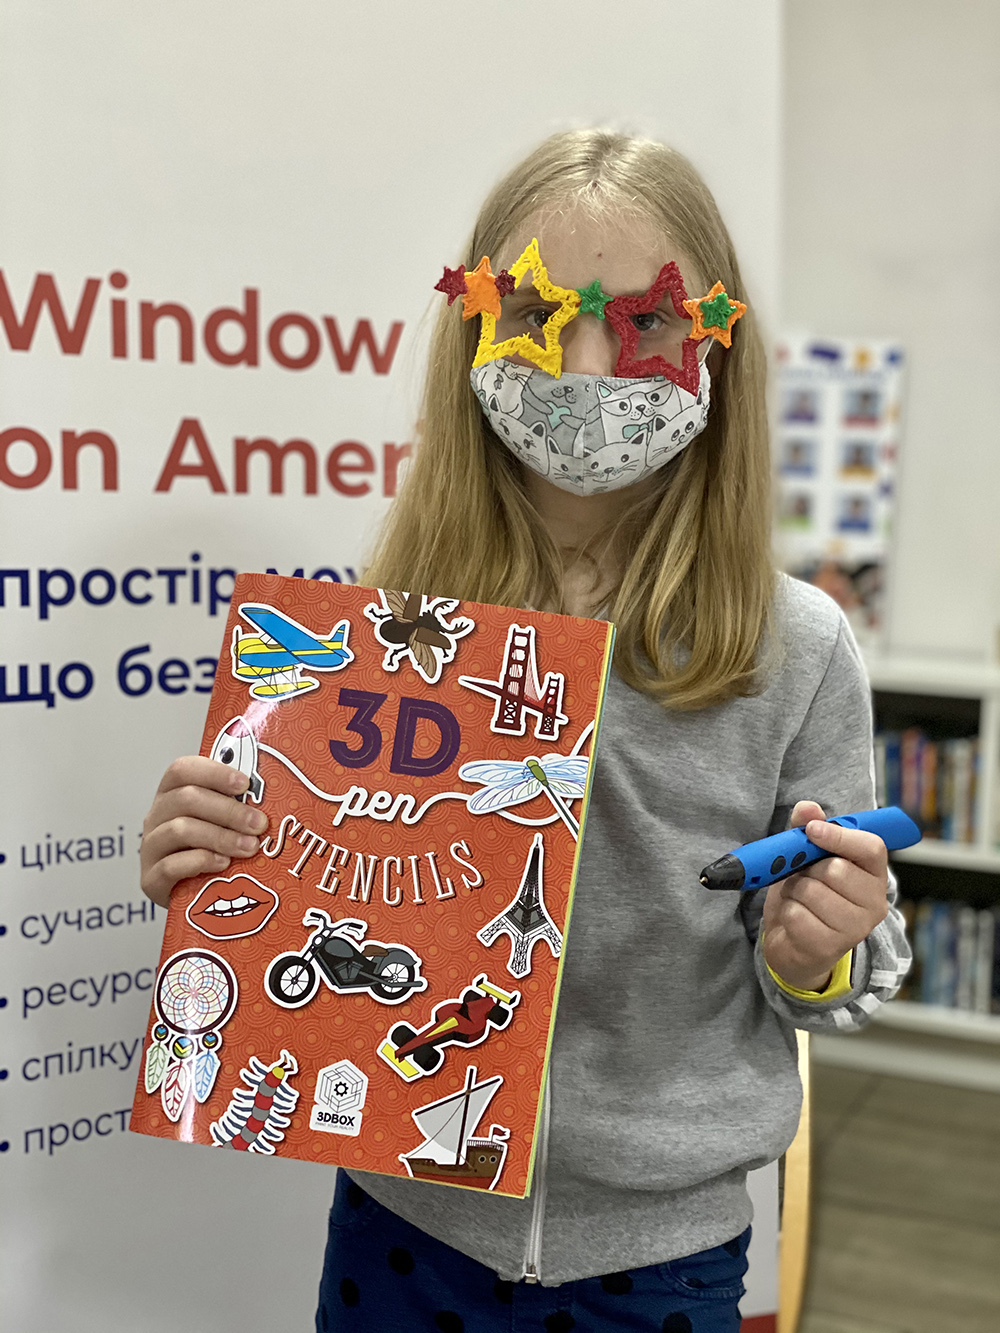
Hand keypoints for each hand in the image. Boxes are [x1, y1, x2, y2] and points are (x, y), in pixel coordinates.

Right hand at [140, 756, 268, 907]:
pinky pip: (171, 865)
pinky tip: (223, 863)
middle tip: (259, 824)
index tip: (244, 784)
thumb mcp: (222, 823)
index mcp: (172, 794)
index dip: (214, 772)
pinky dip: (200, 861)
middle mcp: (157, 816)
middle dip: (228, 810)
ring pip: (179, 830)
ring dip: (221, 836)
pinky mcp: (150, 879)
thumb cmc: (211, 851)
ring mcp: (151, 847)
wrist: (192, 896)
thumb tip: (274, 796)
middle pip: (186, 799)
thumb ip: (236, 806)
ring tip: (249, 848)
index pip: (182, 770)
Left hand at [761, 800, 888, 992]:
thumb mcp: (806, 858)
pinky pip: (796, 915)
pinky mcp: (830, 948)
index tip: (813, 830)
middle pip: (835, 870)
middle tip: (805, 878)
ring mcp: (854, 929)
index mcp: (874, 875)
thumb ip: (808, 829)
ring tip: (799, 900)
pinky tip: (794, 920)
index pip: (872, 848)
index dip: (841, 836)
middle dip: (808, 870)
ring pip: (812, 891)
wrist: (794, 944)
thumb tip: (808, 807)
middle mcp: (874, 904)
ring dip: (794, 891)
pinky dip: (786, 912)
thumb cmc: (807, 894)